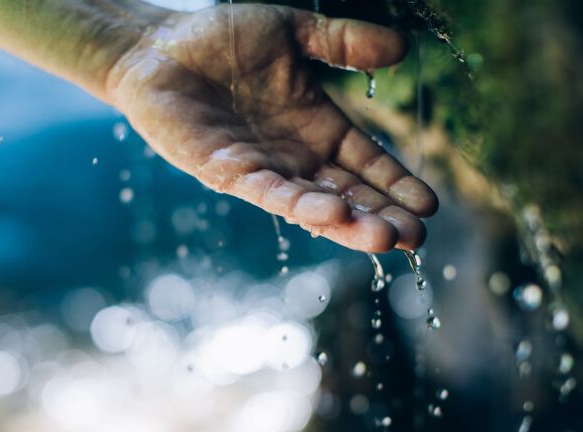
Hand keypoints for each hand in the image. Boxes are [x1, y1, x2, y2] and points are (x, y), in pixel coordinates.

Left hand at [107, 4, 437, 251]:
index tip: (430, 205)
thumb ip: (342, 43)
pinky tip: (332, 213)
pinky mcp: (226, 172)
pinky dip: (299, 204)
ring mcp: (263, 167)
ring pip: (312, 202)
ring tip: (384, 238)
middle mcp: (295, 155)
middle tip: (417, 239)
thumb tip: (402, 47)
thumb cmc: (222, 39)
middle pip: (347, 193)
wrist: (161, 46)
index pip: (366, 162)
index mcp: (317, 126)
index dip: (396, 183)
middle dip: (381, 216)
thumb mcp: (292, 32)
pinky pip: (268, 191)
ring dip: (348, 222)